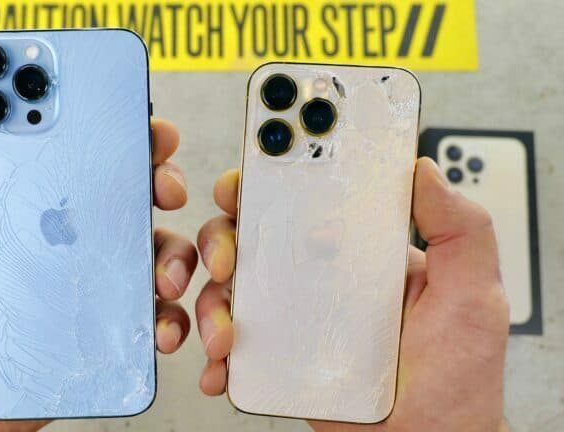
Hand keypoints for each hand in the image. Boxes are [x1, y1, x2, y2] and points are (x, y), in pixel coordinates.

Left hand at [0, 119, 196, 431]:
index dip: (118, 142)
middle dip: (161, 182)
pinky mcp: (112, 331)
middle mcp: (75, 251)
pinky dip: (171, 316)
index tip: (138, 128)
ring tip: (163, 277)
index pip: (84, 169)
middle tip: (164, 187)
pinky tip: (160, 326)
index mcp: (37, 225)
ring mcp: (97, 289)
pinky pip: (157, 314)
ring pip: (159, 254)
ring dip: (176, 255)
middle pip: (133, 202)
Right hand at [195, 158, 509, 430]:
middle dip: (222, 238)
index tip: (253, 175)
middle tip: (228, 258)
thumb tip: (425, 171)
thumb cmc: (453, 377)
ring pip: (228, 288)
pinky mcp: (274, 357)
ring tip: (224, 333)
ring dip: (211, 302)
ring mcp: (290, 316)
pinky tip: (221, 366)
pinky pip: (230, 345)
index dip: (272, 178)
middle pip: (250, 235)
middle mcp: (316, 276)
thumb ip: (460, 229)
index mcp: (356, 250)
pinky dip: (215, 354)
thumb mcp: (473, 294)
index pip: (307, 197)